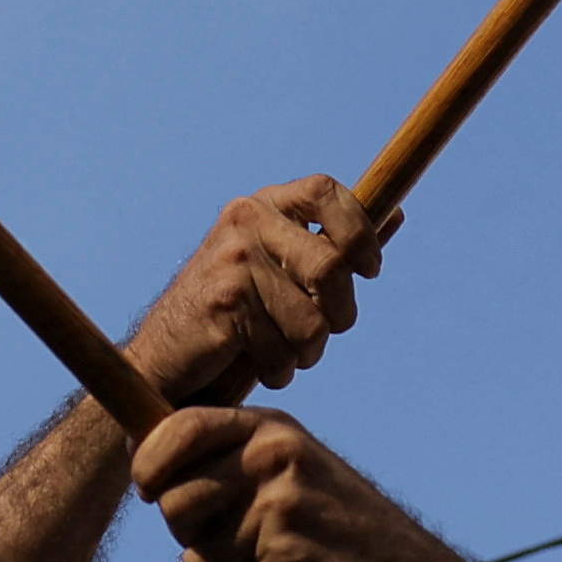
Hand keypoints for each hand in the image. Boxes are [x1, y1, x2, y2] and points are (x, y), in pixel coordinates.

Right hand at [121, 179, 390, 410]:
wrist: (164, 360)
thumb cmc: (234, 315)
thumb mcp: (280, 268)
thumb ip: (332, 243)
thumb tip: (397, 210)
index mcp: (263, 205)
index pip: (326, 191)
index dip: (360, 232)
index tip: (369, 270)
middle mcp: (245, 221)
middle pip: (331, 267)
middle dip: (339, 314)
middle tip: (322, 335)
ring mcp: (231, 262)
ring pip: (312, 321)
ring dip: (307, 353)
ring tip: (283, 353)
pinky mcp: (224, 305)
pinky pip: (283, 350)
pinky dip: (280, 370)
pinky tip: (258, 366)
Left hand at [132, 408, 465, 561]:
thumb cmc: (334, 526)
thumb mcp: (287, 469)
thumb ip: (226, 461)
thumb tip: (141, 463)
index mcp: (270, 429)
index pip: (178, 426)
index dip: (148, 460)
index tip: (144, 486)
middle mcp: (274, 457)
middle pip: (174, 500)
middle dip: (189, 533)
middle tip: (235, 541)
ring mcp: (282, 505)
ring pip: (199, 555)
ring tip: (275, 560)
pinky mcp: (289, 555)